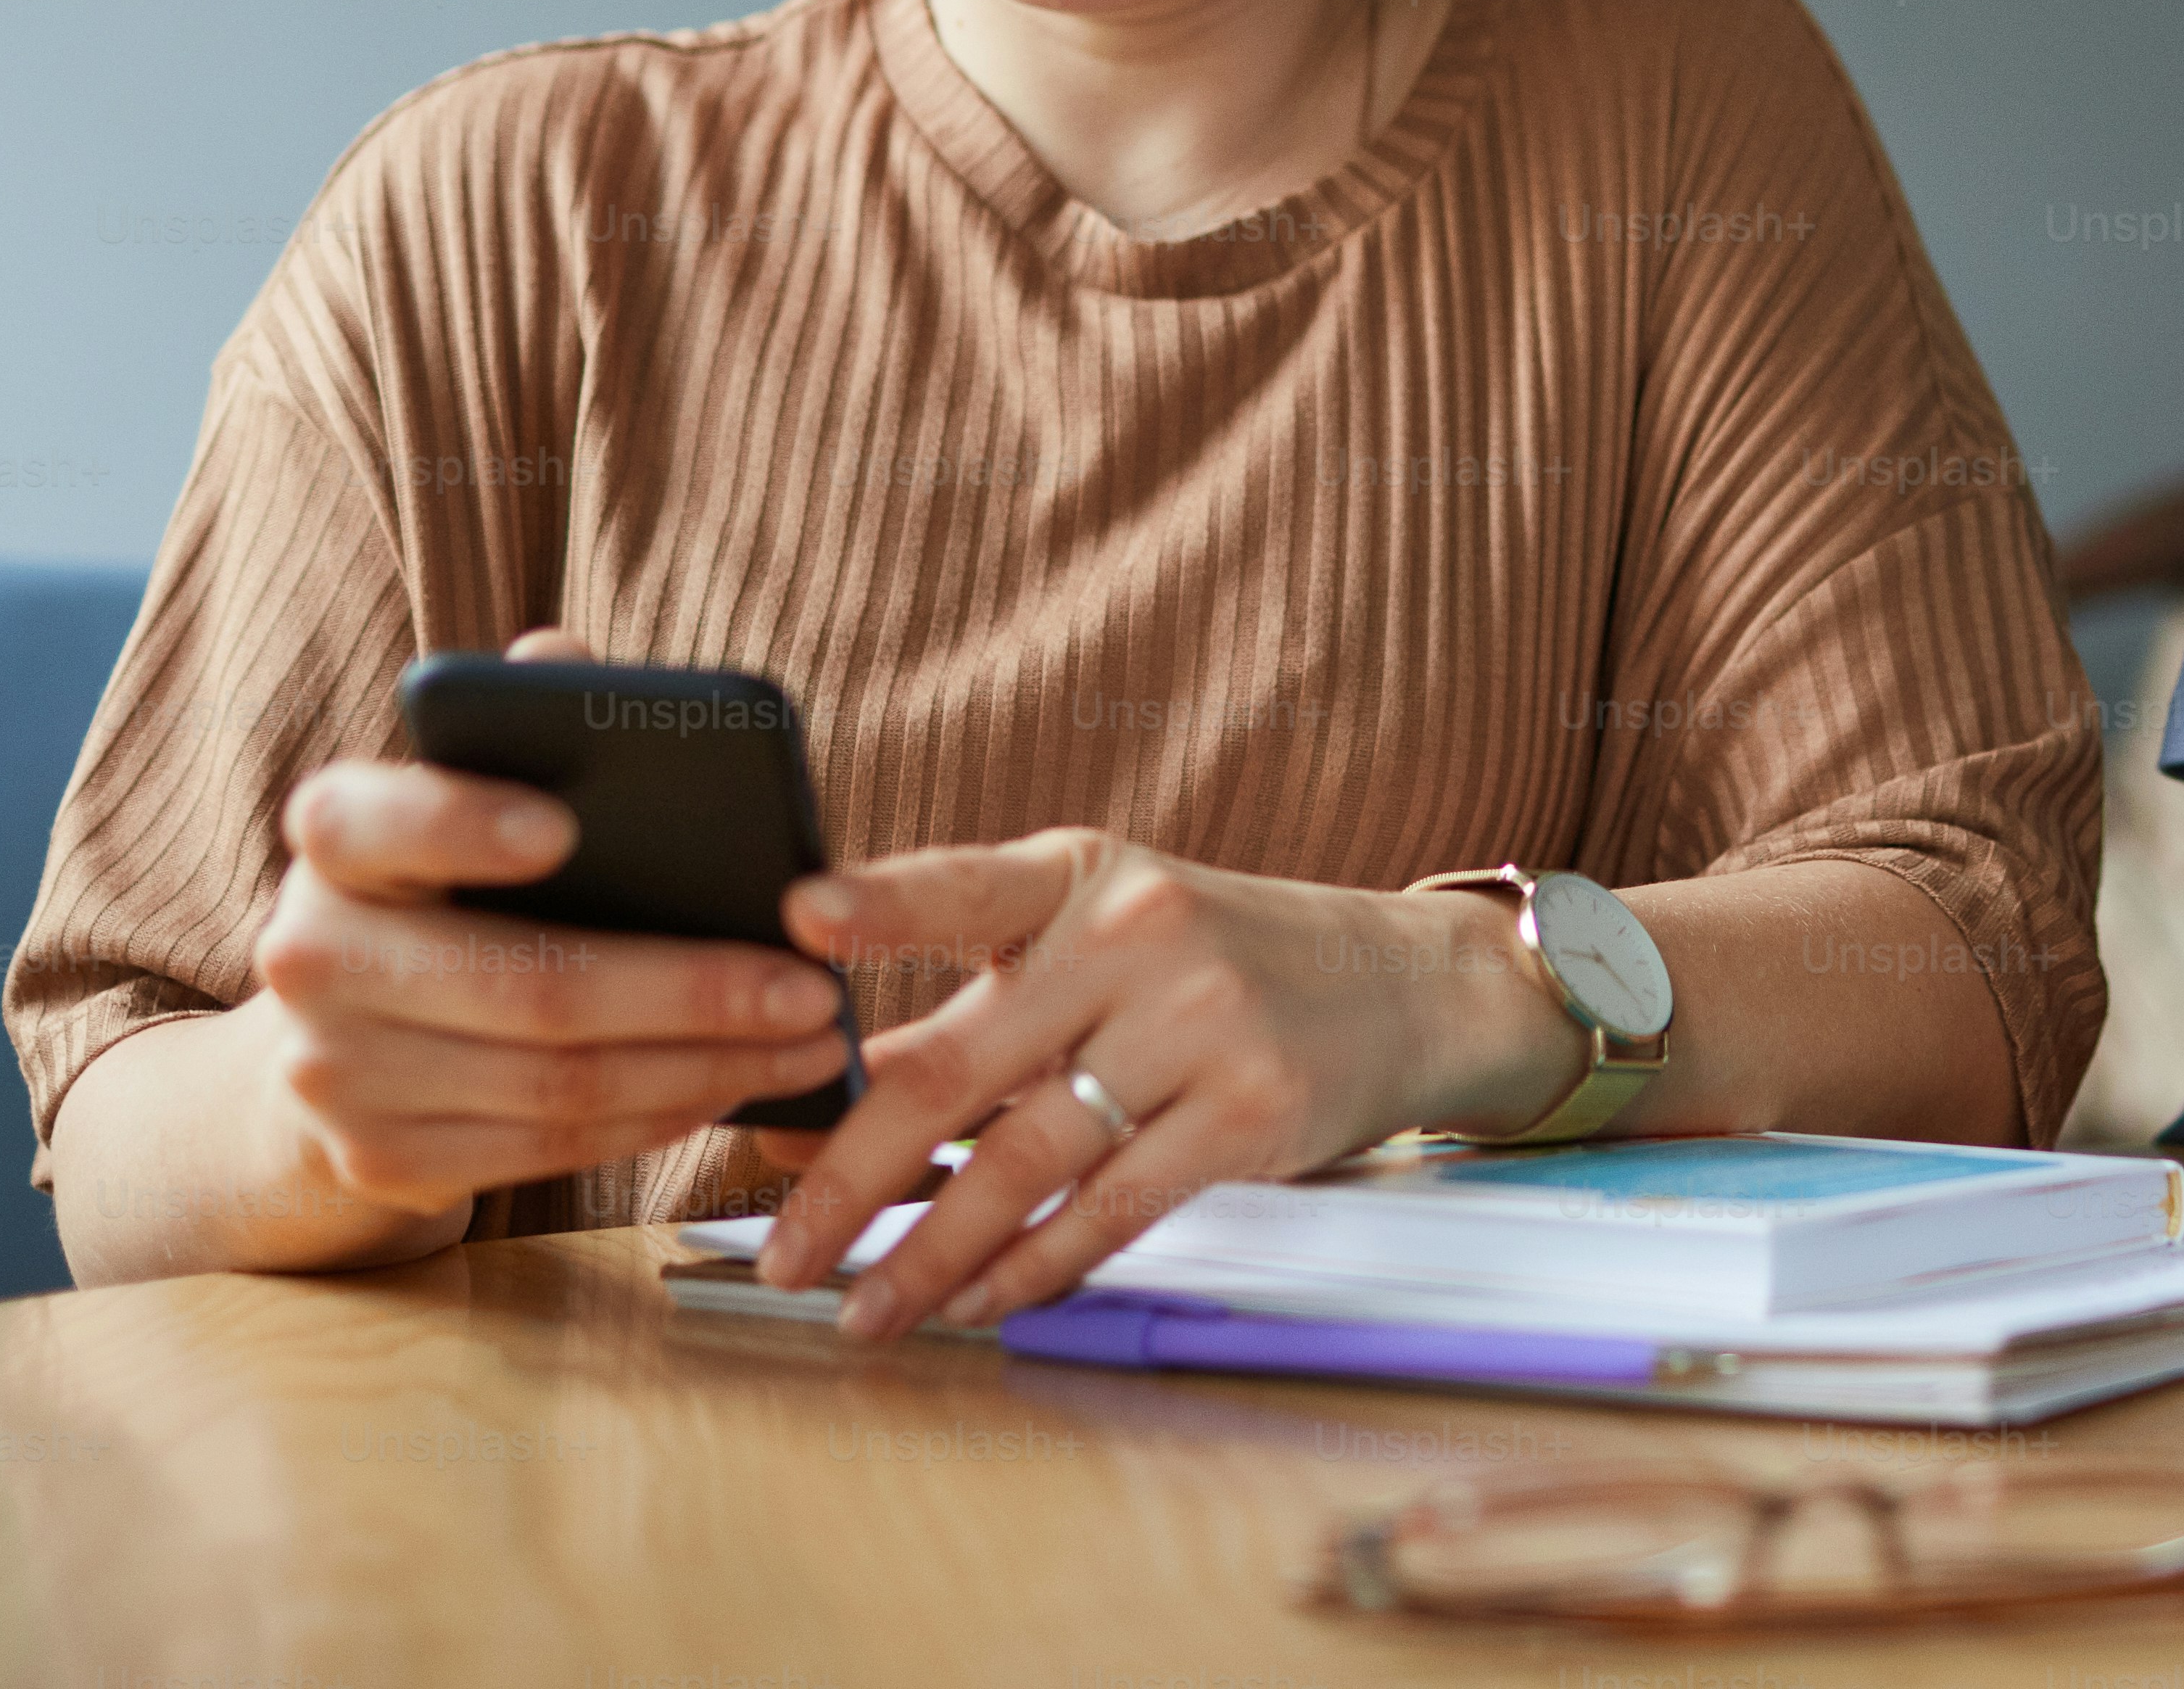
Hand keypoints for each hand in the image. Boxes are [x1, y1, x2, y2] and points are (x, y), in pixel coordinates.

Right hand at [239, 765, 859, 1228]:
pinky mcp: (380, 1162)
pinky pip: (550, 1150)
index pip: (371, 821)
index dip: (460, 823)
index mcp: (333, 841)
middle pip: (526, 985)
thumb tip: (560, 660)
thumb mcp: (456, 806)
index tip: (565, 826)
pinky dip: (656, 1119)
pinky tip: (732, 1087)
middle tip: (813, 987)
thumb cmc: (441, 888)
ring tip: (809, 1042)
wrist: (334, 1045)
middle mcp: (311, 959)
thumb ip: (514, 733)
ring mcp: (336, 1075)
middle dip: (692, 991)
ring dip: (704, 1067)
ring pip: (558, 1084)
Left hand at [747, 835, 1577, 1334]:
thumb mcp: (1103, 939)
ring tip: (863, 1311)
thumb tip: (830, 1096)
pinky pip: (1110, 1210)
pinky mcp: (1248, 1111)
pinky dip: (1032, 1268)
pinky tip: (979, 1302)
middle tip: (781, 1252)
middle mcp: (1137, 933)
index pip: (964, 885)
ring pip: (1024, 1161)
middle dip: (851, 1175)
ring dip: (929, 1254)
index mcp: (1079, 873)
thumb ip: (980, 1006)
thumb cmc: (1216, 962)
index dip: (882, 902)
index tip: (798, 917)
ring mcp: (1200, 1023)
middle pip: (960, 1067)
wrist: (1402, 983)